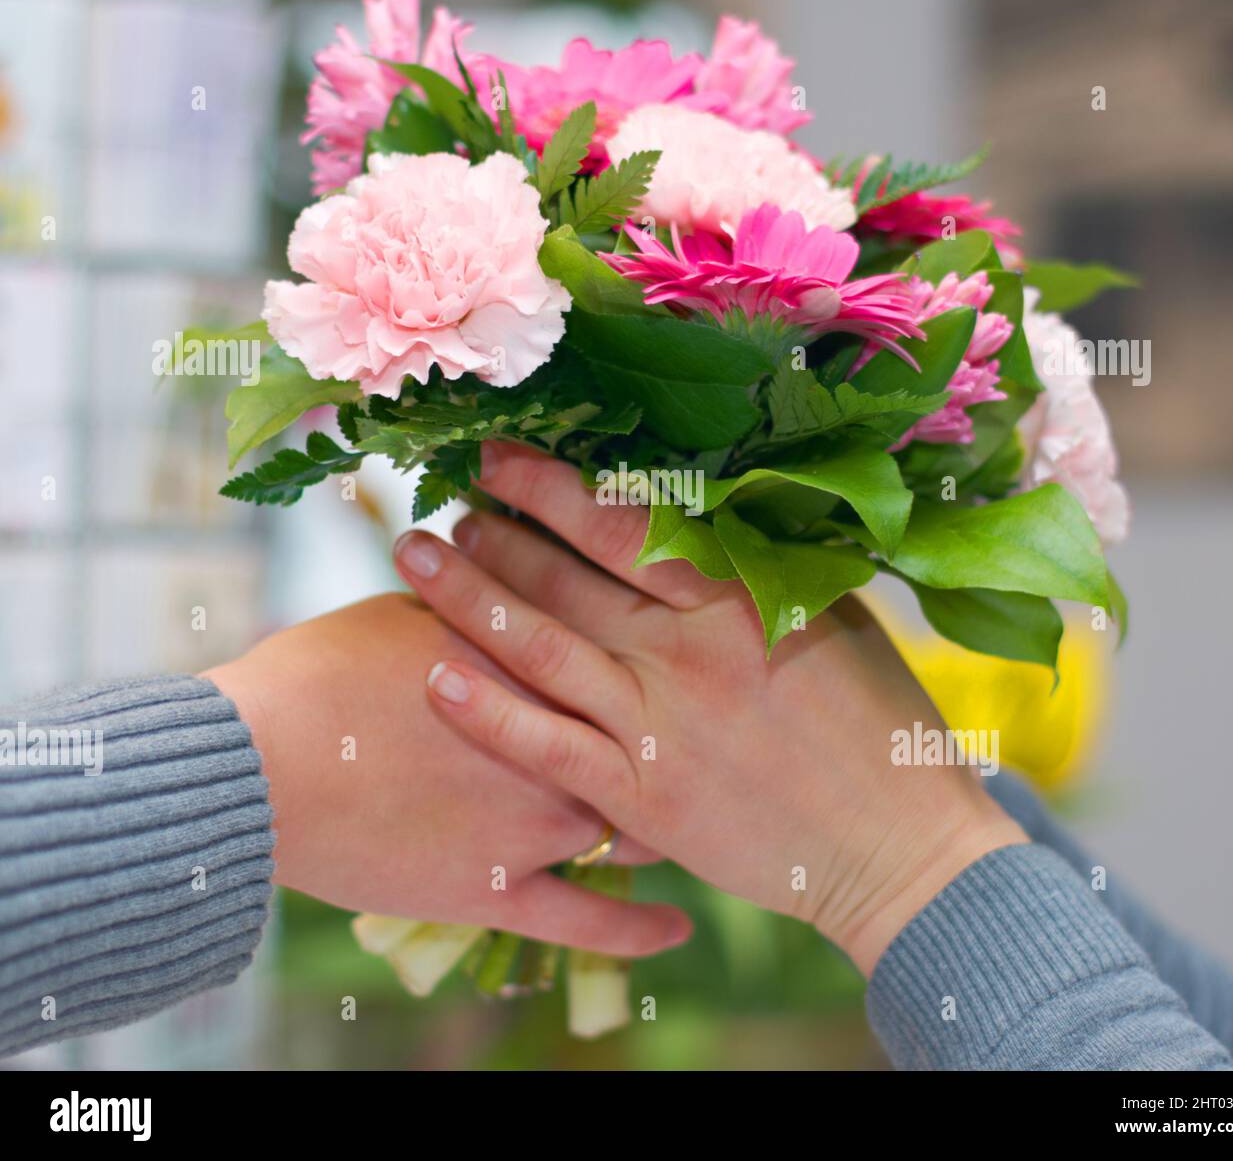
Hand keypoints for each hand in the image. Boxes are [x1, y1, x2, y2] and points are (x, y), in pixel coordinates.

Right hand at [203, 592, 690, 956]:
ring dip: (660, 826)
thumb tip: (504, 583)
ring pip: (636, 833)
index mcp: (543, 669)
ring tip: (679, 824)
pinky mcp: (500, 891)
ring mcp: (537, 826)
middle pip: (650, 749)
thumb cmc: (323, 671)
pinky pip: (591, 923)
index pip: (630, 662)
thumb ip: (480, 608)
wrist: (258, 760)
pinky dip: (638, 932)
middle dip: (672, 747)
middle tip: (691, 747)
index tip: (672, 666)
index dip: (656, 663)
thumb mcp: (414, 612)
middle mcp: (561, 746)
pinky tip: (676, 932)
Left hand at [393, 444, 1026, 976]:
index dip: (550, 486)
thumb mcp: (833, 620)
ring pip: (542, 648)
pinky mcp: (642, 798)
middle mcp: (686, 653)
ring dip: (469, 598)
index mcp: (740, 599)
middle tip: (446, 500)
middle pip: (565, 578)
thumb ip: (762, 571)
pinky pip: (549, 747)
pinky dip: (489, 713)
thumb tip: (703, 511)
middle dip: (495, 531)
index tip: (499, 458)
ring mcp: (657, 727)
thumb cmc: (877, 725)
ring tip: (416, 556)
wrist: (896, 848)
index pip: (623, 523)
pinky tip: (434, 679)